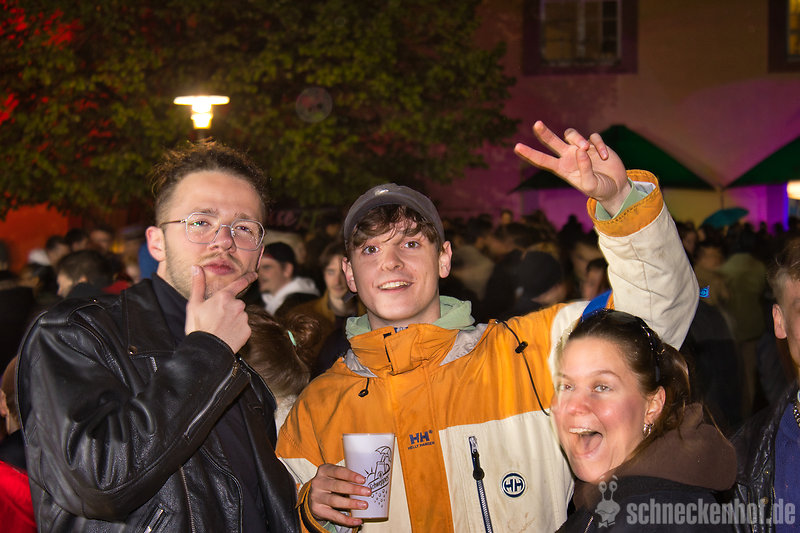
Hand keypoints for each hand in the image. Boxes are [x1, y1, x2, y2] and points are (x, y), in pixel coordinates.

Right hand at [185, 266, 255, 352]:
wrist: (206, 350)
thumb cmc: (198, 327)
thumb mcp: (194, 304)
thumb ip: (198, 284)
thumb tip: (196, 268)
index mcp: (224, 297)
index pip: (239, 283)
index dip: (248, 278)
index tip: (255, 274)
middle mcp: (238, 305)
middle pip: (236, 303)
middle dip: (229, 309)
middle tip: (216, 319)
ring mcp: (244, 318)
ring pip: (240, 315)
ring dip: (233, 320)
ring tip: (220, 328)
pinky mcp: (248, 330)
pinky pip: (243, 327)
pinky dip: (237, 330)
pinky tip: (227, 335)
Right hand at [306, 464, 369, 527]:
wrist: (314, 495)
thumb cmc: (330, 483)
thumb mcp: (334, 476)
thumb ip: (346, 477)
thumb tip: (365, 484)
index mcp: (324, 470)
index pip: (338, 471)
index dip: (351, 475)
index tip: (363, 480)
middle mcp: (318, 482)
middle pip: (337, 486)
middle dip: (354, 489)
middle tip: (367, 492)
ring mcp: (316, 496)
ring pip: (335, 501)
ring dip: (351, 503)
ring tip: (363, 505)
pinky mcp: (317, 509)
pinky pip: (333, 516)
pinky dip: (347, 519)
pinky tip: (357, 520)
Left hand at [514, 121, 630, 214]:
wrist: (616, 187)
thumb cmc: (599, 189)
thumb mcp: (591, 186)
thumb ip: (585, 171)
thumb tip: (581, 151)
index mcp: (562, 169)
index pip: (542, 160)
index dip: (530, 154)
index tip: (517, 147)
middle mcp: (568, 156)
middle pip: (552, 141)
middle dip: (544, 133)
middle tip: (536, 124)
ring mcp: (581, 149)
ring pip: (572, 135)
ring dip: (578, 139)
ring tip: (586, 149)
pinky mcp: (595, 144)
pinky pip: (593, 137)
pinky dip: (599, 145)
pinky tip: (605, 157)